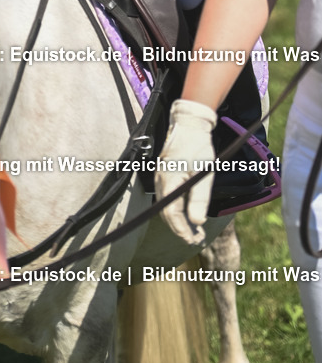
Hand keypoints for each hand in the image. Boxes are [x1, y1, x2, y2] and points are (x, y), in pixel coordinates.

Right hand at [155, 99, 216, 245]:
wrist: (189, 123)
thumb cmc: (197, 147)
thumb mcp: (203, 173)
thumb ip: (199, 199)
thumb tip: (196, 222)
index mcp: (169, 181)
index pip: (171, 214)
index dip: (182, 230)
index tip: (194, 239)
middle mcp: (160, 181)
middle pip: (166, 212)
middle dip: (180, 228)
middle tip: (195, 238)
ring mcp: (160, 177)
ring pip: (165, 205)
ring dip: (178, 220)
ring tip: (193, 229)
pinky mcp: (164, 173)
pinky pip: (167, 197)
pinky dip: (175, 208)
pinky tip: (186, 211)